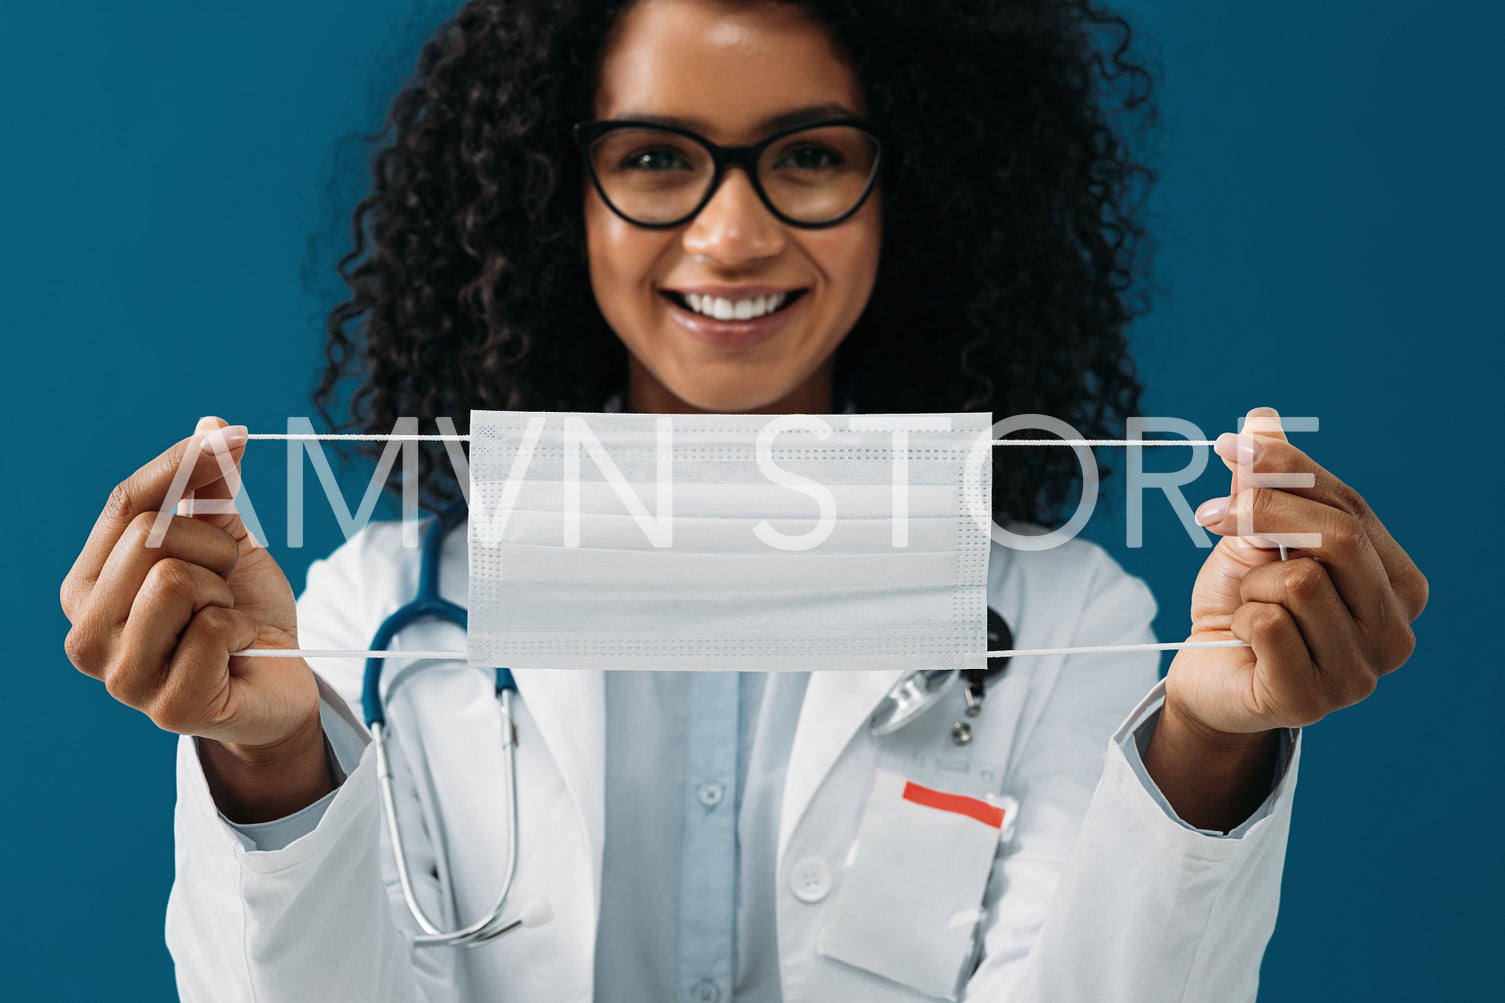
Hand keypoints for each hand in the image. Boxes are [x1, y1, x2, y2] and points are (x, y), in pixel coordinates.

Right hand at [61, 416, 317, 750]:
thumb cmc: (240, 613)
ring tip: (225, 620)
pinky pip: (214, 630)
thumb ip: (211, 490)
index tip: (236, 436)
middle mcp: (86, 635)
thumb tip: (212, 425)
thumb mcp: (225, 542)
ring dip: (224, 593)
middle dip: (213, 548)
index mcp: (87, 587)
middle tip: (226, 583)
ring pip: (177, 580)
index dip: (182, 463)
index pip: (126, 504)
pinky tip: (237, 653)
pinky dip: (242, 631)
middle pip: (151, 539)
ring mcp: (122, 678)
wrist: (280, 683)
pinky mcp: (168, 709)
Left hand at [1169, 407, 1427, 736]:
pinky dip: (1240, 619)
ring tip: (1248, 606)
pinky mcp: (1312, 700)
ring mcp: (1361, 675)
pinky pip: (1268, 625)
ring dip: (1252, 584)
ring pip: (1298, 582)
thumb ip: (1266, 484)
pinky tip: (1243, 637)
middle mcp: (1395, 632)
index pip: (1351, 506)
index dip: (1289, 470)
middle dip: (1266, 513)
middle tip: (1211, 515)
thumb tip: (1260, 417)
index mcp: (1399, 583)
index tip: (1231, 446)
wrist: (1206, 674)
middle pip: (1338, 536)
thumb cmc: (1243, 604)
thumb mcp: (1254, 536)